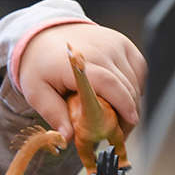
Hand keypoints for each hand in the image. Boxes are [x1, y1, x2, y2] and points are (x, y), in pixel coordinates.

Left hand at [18, 22, 146, 139]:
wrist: (43, 37)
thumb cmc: (39, 66)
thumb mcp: (36, 91)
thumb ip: (53, 114)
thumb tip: (67, 138)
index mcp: (77, 62)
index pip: (108, 83)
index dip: (122, 104)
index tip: (130, 122)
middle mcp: (100, 49)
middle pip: (125, 86)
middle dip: (127, 112)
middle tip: (118, 133)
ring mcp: (113, 44)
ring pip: (134, 79)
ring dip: (131, 101)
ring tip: (118, 118)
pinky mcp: (122, 43)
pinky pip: (138, 69)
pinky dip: (134, 85)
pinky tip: (121, 96)